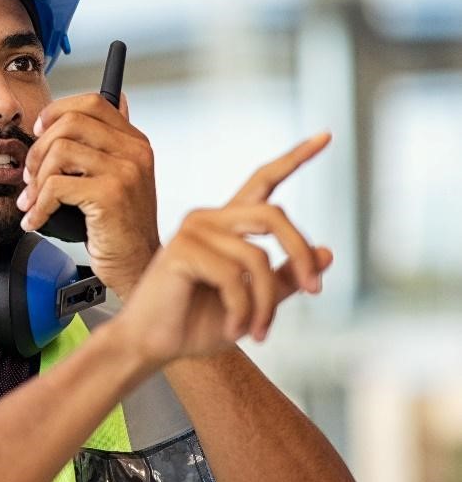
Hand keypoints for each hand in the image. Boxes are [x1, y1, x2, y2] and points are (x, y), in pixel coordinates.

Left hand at [17, 92, 159, 297]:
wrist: (137, 264)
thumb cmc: (122, 226)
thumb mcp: (120, 177)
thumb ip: (107, 144)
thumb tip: (100, 106)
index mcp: (134, 142)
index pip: (92, 103)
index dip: (57, 112)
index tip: (39, 132)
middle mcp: (133, 151)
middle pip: (70, 123)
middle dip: (38, 149)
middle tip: (30, 176)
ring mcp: (125, 171)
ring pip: (59, 151)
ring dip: (35, 179)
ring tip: (32, 201)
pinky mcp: (110, 195)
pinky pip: (56, 186)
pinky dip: (38, 205)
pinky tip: (36, 218)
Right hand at [110, 133, 333, 368]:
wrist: (153, 345)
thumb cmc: (195, 324)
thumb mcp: (254, 303)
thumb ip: (284, 278)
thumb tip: (327, 252)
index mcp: (226, 226)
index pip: (262, 181)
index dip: (295, 158)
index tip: (325, 136)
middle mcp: (208, 219)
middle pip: (274, 216)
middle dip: (300, 253)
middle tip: (316, 291)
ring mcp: (192, 231)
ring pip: (257, 258)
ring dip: (267, 303)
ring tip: (259, 332)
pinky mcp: (181, 251)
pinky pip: (233, 279)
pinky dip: (244, 311)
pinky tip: (236, 329)